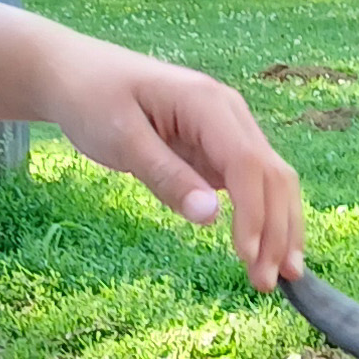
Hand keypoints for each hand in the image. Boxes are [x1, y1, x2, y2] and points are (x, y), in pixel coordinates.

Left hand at [39, 39, 305, 290]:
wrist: (77, 74)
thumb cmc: (93, 100)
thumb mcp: (121, 139)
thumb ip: (166, 176)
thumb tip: (212, 216)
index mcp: (207, 103)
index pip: (248, 163)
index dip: (255, 213)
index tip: (249, 259)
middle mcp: (229, 113)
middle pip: (272, 173)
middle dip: (277, 228)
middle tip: (268, 284)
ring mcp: (228, 129)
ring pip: (271, 180)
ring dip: (280, 226)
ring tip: (282, 276)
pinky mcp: (218, 146)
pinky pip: (252, 183)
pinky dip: (263, 216)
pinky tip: (263, 250)